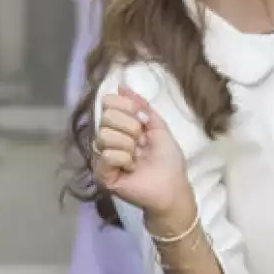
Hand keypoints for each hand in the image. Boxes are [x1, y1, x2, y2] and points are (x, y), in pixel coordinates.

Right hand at [93, 83, 194, 223]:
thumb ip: (141, 106)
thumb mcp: (158, 127)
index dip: (126, 107)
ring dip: (128, 145)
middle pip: (106, 117)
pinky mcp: (101, 174)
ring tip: (137, 158)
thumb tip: (122, 86)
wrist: (172, 187)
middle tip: (141, 143)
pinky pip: (106, 154)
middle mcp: (108, 138)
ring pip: (104, 135)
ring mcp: (102, 156)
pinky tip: (131, 168)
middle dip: (131, 128)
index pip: (108, 103)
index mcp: (120, 126)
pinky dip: (124, 159)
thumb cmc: (168, 160)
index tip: (142, 120)